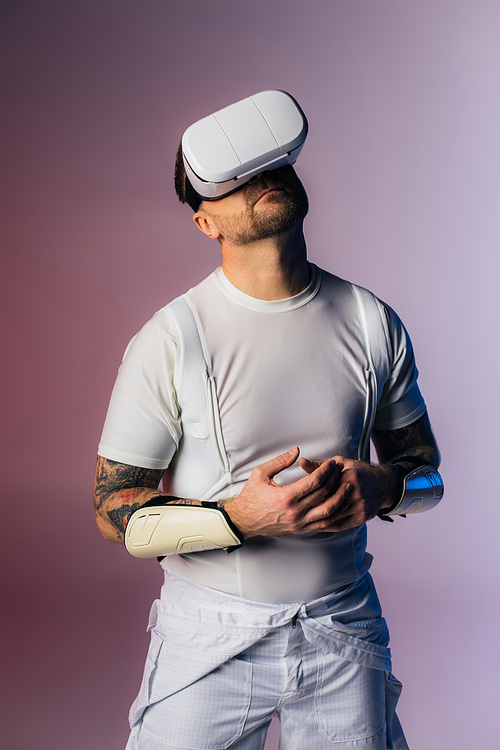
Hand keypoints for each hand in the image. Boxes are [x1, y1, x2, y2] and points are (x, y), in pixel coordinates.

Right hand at [224, 447, 348, 538]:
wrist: (242, 521)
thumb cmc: (250, 496)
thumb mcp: (260, 473)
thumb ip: (280, 461)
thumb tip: (296, 451)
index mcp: (286, 496)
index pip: (315, 482)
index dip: (326, 470)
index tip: (332, 463)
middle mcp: (295, 512)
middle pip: (324, 494)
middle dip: (335, 479)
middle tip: (341, 469)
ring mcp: (299, 523)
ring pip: (328, 512)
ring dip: (341, 498)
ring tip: (347, 487)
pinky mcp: (300, 529)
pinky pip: (323, 524)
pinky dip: (334, 515)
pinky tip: (340, 505)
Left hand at [300, 456, 398, 531]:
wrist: (383, 485)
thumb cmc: (359, 472)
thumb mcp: (341, 463)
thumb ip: (321, 465)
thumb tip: (301, 462)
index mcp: (350, 476)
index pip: (325, 485)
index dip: (311, 491)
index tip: (299, 494)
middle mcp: (356, 492)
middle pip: (328, 501)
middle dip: (313, 505)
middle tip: (299, 507)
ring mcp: (360, 506)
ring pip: (333, 515)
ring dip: (318, 517)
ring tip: (304, 517)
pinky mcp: (361, 517)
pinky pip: (340, 524)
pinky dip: (327, 525)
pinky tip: (317, 524)